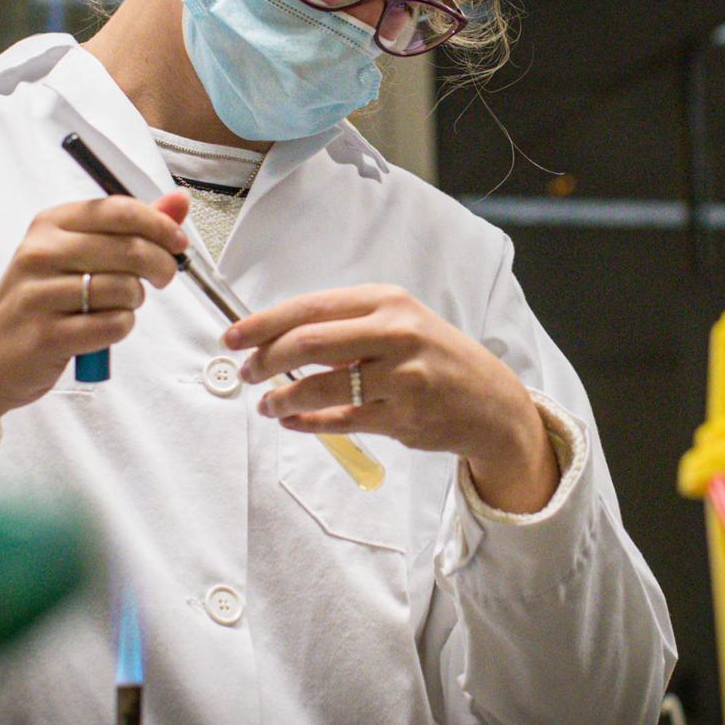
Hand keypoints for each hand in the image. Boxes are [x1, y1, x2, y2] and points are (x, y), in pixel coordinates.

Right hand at [0, 193, 190, 435]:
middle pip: (130, 249)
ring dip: (134, 302)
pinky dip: (121, 328)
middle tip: (162, 278)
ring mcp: (39, 294)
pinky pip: (114, 325)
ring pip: (125, 288)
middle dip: (161, 266)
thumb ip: (130, 227)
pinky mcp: (46, 335)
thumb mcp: (76, 254)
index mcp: (49, 225)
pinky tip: (102, 328)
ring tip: (115, 306)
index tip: (177, 243)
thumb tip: (178, 201)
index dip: (160, 226)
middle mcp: (40, 253)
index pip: (119, 210)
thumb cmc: (39, 302)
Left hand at [225, 284, 559, 513]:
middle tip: (247, 372)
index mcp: (388, 301)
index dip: (264, 323)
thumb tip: (278, 335)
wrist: (490, 400)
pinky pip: (339, 421)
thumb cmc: (435, 357)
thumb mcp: (400, 322)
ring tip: (268, 403)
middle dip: (265, 360)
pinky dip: (307, 423)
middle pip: (308, 343)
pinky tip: (291, 421)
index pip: (311, 306)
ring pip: (320, 388)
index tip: (234, 336)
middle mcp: (395, 333)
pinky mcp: (401, 416)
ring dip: (282, 398)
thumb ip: (347, 324)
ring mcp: (400, 377)